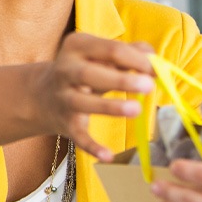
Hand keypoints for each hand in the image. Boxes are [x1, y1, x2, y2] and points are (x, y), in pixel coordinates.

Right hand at [32, 33, 154, 160]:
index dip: (137, 60)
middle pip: (92, 73)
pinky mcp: (65, 123)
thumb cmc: (85, 71)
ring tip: (136, 109)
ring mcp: (63, 97)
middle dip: (121, 80)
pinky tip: (108, 156)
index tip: (158, 71)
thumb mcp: (101, 56)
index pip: (111, 49)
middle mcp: (65, 70)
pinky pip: (78, 135)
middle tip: (148, 85)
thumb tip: (155, 61)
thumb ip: (130, 53)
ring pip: (84, 102)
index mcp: (77, 46)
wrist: (43, 95)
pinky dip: (92, 146)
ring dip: (109, 106)